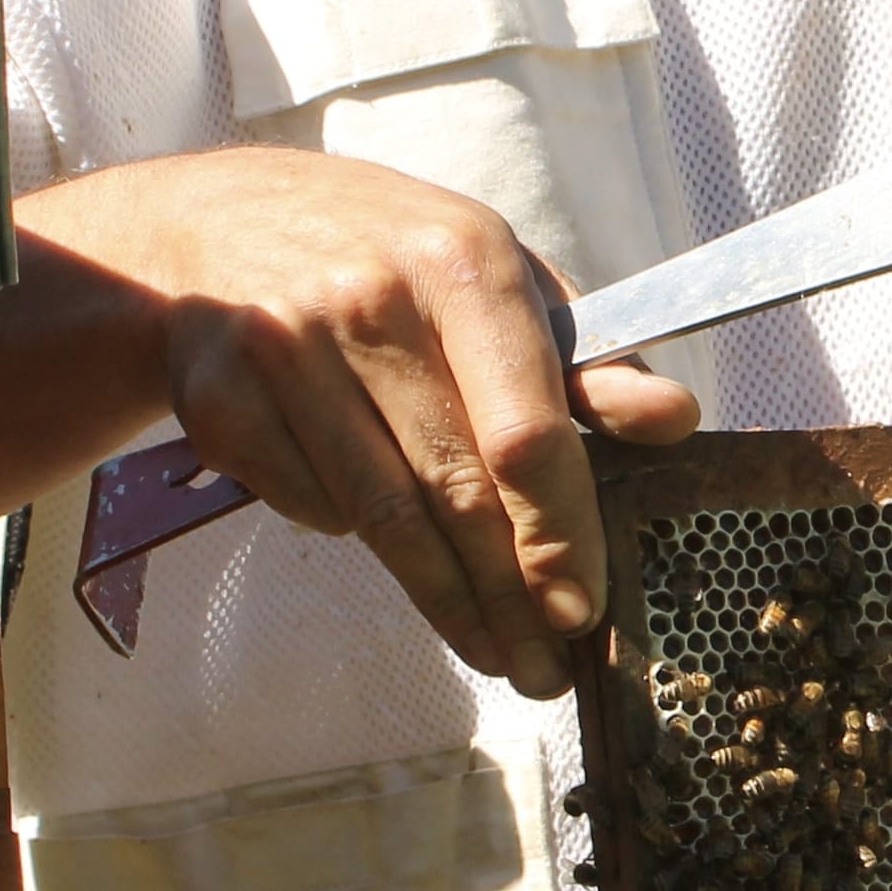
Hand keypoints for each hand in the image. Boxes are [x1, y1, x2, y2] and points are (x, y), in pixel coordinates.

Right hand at [0, 149, 699, 692]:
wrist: (215, 222)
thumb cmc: (396, 258)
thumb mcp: (502, 281)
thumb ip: (591, 363)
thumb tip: (676, 422)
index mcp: (461, 262)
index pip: (523, 431)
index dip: (558, 532)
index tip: (583, 609)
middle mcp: (366, 301)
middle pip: (454, 492)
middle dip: (509, 598)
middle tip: (547, 668)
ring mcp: (280, 349)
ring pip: (382, 519)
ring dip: (447, 604)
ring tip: (497, 654)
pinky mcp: (217, 399)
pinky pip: (313, 508)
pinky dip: (359, 538)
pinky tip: (393, 545)